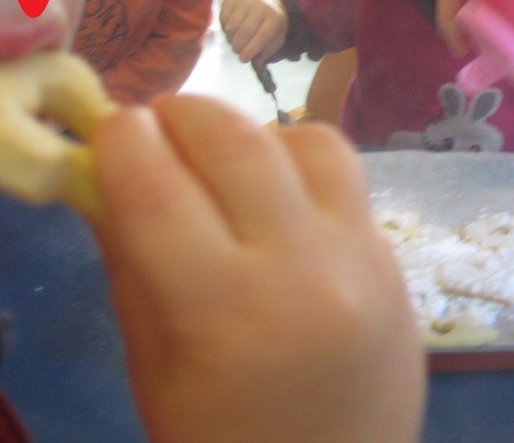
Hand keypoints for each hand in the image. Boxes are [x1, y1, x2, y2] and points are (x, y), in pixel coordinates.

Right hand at [89, 96, 424, 442]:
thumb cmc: (225, 442)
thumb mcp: (155, 369)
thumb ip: (132, 264)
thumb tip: (108, 175)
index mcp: (227, 313)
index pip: (159, 190)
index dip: (125, 143)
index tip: (113, 128)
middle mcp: (305, 268)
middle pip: (238, 143)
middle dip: (185, 114)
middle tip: (159, 124)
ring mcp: (362, 255)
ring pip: (309, 141)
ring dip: (255, 132)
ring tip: (224, 160)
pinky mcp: (394, 254)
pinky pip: (347, 177)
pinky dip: (301, 165)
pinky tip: (279, 194)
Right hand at [219, 0, 287, 62]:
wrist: (268, 5)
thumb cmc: (271, 28)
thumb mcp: (276, 40)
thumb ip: (266, 52)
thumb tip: (256, 62)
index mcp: (274, 18)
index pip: (262, 36)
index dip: (251, 50)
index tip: (243, 59)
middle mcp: (260, 7)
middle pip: (244, 32)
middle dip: (238, 47)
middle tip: (238, 52)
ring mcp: (245, 1)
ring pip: (231, 27)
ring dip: (231, 39)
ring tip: (236, 41)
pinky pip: (222, 19)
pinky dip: (224, 29)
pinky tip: (232, 30)